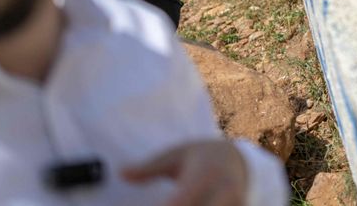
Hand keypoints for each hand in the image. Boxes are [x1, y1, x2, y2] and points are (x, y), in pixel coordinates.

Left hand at [122, 140, 246, 205]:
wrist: (236, 160)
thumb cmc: (198, 156)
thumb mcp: (174, 155)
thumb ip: (149, 168)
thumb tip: (121, 173)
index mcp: (205, 174)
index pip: (181, 202)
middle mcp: (224, 192)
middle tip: (163, 205)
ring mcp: (235, 204)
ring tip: (172, 203)